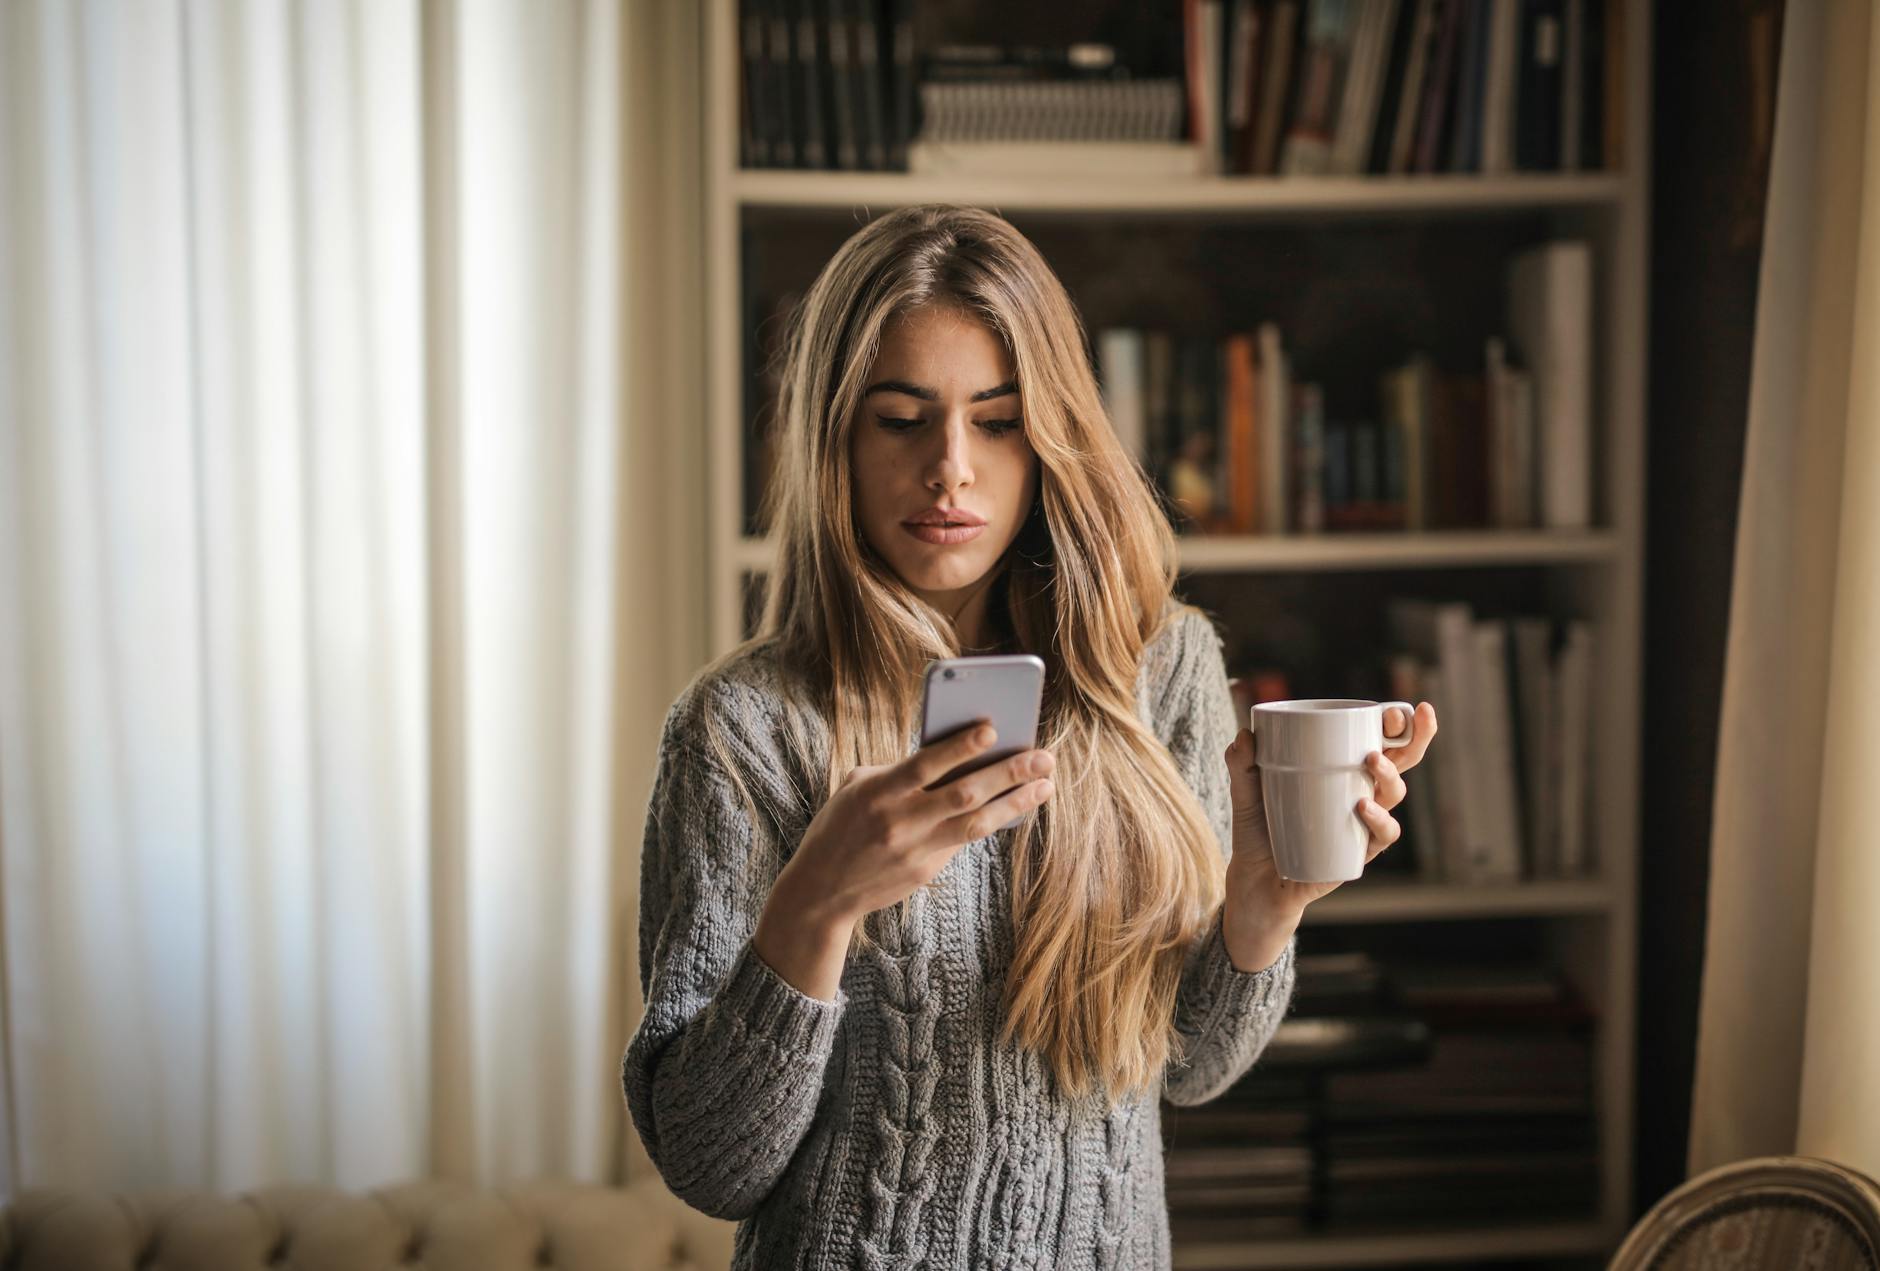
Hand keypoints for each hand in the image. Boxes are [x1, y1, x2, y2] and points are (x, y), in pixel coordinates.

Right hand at [770, 723, 1055, 935]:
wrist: (821, 889)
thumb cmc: (840, 825)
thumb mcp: (857, 788)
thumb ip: (899, 771)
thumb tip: (952, 757)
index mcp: (879, 792)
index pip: (926, 765)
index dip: (960, 747)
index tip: (993, 729)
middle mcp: (901, 821)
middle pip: (964, 793)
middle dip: (1008, 773)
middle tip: (1043, 757)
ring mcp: (916, 849)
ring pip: (977, 822)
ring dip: (1015, 801)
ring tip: (1044, 784)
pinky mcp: (926, 869)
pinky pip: (966, 839)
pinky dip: (993, 820)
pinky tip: (1016, 805)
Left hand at [1218, 702, 1440, 970]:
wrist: (1254, 880)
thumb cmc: (1259, 829)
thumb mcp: (1247, 792)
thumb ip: (1242, 764)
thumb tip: (1244, 735)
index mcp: (1341, 771)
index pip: (1377, 740)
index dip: (1394, 723)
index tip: (1392, 709)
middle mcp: (1361, 793)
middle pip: (1402, 763)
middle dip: (1417, 738)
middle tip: (1410, 719)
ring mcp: (1363, 824)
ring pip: (1394, 795)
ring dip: (1389, 775)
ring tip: (1371, 762)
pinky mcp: (1358, 853)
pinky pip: (1381, 837)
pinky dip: (1378, 821)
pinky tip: (1362, 807)